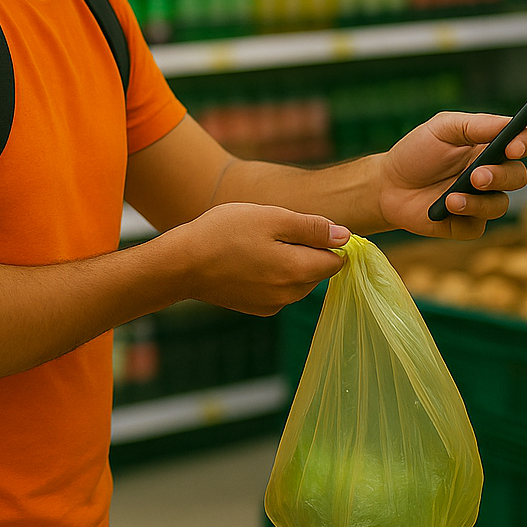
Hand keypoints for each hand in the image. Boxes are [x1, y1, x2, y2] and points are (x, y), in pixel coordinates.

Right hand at [158, 202, 347, 315]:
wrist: (182, 264)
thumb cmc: (225, 233)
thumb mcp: (271, 218)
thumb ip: (312, 228)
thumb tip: (345, 236)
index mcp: (299, 271)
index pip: (337, 260)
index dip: (329, 240)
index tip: (305, 225)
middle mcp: (291, 295)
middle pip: (317, 271)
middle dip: (306, 251)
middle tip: (274, 230)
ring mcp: (272, 305)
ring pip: (297, 281)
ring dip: (289, 262)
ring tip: (257, 243)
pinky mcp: (256, 309)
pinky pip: (278, 290)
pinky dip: (271, 275)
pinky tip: (248, 261)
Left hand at [376, 111, 526, 239]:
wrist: (388, 185)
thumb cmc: (417, 152)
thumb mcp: (442, 128)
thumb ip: (476, 125)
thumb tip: (510, 123)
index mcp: (491, 146)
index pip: (526, 142)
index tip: (514, 147)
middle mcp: (493, 174)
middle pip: (518, 176)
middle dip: (501, 176)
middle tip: (478, 175)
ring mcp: (482, 201)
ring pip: (500, 205)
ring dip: (480, 201)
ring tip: (452, 198)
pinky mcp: (468, 224)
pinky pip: (479, 225)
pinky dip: (465, 216)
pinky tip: (445, 208)